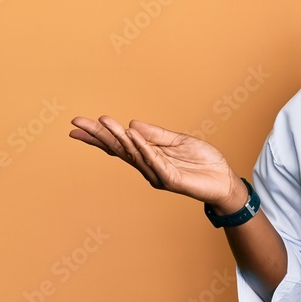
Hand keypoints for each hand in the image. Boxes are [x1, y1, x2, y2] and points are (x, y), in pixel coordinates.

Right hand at [68, 115, 241, 206]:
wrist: (224, 179)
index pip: (119, 144)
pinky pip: (155, 161)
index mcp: (149, 155)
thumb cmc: (202, 161)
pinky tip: (131, 135)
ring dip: (118, 137)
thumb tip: (131, 124)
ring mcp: (158, 174)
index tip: (77, 126)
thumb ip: (156, 134)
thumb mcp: (178, 141)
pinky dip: (143, 148)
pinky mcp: (171, 179)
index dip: (99, 136)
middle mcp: (148, 166)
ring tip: (104, 122)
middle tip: (76, 123)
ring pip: (134, 153)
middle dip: (98, 136)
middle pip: (119, 149)